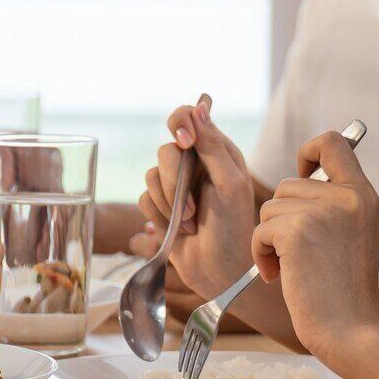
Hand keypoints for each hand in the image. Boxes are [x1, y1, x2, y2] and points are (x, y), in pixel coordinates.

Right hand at [133, 97, 259, 297]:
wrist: (222, 271)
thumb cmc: (235, 227)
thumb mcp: (230, 183)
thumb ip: (212, 146)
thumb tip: (199, 106)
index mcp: (216, 151)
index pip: (189, 117)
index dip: (180, 124)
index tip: (185, 142)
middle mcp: (194, 164)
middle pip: (165, 151)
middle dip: (175, 181)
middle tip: (192, 207)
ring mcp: (175, 186)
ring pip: (150, 176)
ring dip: (169, 204)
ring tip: (189, 223)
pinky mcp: (160, 207)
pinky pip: (143, 199)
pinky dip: (159, 216)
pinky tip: (177, 231)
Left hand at [250, 131, 378, 355]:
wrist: (350, 329)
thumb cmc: (342, 289)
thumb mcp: (350, 233)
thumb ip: (332, 202)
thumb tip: (300, 173)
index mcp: (364, 195)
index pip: (333, 142)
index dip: (308, 151)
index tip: (302, 174)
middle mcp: (348, 197)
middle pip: (288, 184)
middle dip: (281, 219)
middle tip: (299, 253)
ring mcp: (324, 211)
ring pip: (270, 208)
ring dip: (270, 239)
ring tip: (294, 266)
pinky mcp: (298, 230)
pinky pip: (260, 230)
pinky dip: (261, 254)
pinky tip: (280, 276)